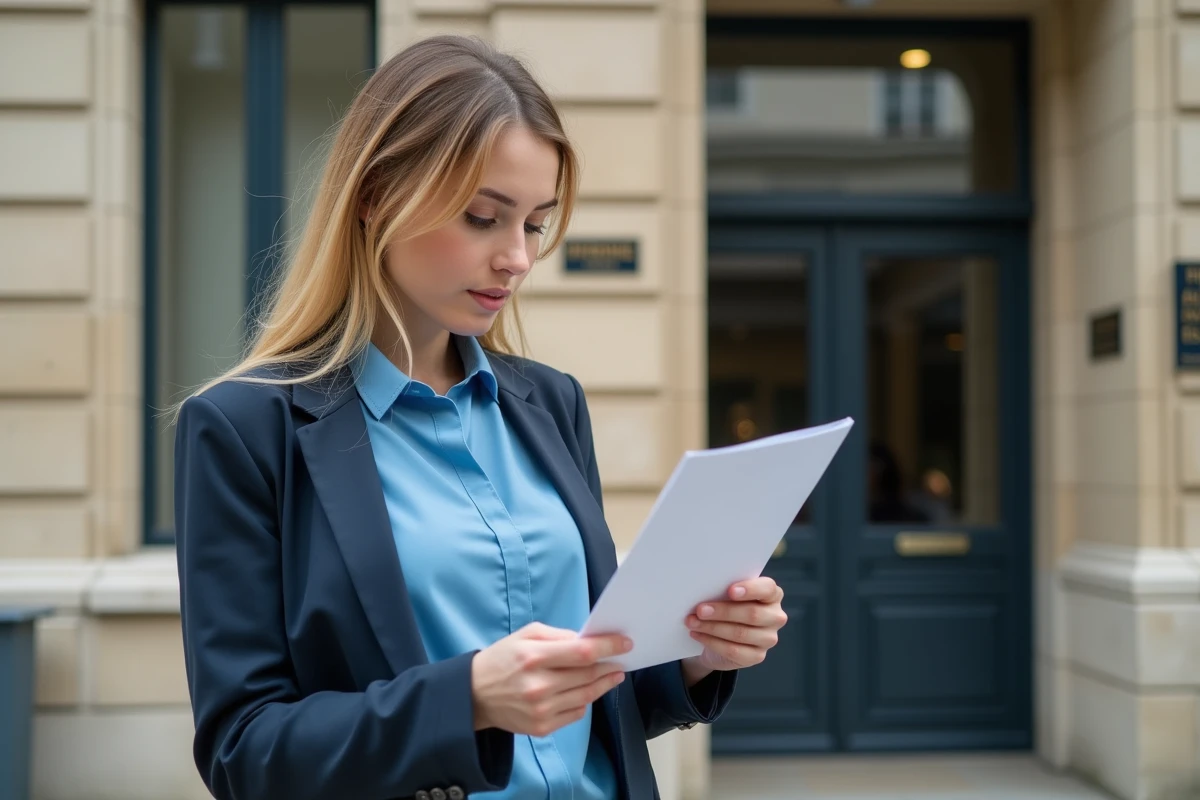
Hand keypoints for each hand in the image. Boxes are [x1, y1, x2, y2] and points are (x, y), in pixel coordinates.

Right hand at [470, 622, 630, 737]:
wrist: (474, 695)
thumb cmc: (502, 659)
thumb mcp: (525, 635)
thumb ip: (558, 636)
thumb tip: (588, 640)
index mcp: (534, 657)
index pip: (582, 653)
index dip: (608, 647)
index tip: (625, 643)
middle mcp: (539, 686)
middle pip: (588, 675)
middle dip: (609, 665)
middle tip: (620, 659)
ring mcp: (541, 710)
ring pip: (586, 696)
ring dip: (604, 684)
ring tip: (612, 674)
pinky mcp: (541, 728)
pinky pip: (576, 714)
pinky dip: (585, 701)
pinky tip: (587, 691)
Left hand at [682, 577, 787, 674]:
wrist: (721, 636)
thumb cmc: (726, 607)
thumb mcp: (727, 595)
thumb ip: (724, 590)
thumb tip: (705, 589)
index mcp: (772, 595)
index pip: (768, 589)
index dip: (751, 589)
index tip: (730, 590)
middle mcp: (775, 616)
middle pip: (752, 613)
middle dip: (723, 611)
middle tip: (700, 610)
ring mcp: (768, 638)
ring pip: (741, 633)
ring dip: (713, 627)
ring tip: (693, 622)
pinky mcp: (757, 656)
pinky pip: (734, 651)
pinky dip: (712, 642)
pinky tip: (698, 635)